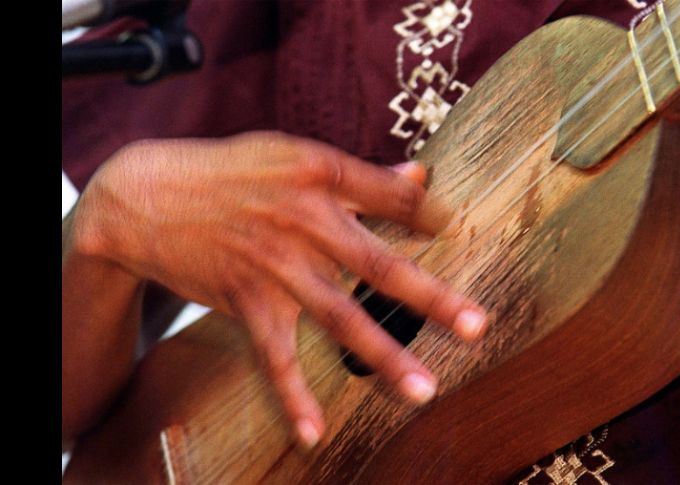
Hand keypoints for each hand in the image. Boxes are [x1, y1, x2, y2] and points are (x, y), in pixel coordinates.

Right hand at [71, 131, 487, 447]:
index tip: (455, 231)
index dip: (431, 215)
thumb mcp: (291, 154)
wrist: (145, 195)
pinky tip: (313, 434)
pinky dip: (291, 396)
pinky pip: (273, 356)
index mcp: (321, 172)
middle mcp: (304, 220)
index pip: (394, 196)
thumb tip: (419, 175)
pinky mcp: (245, 299)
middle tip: (476, 326)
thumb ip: (356, 173)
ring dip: (384, 356)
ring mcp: (276, 264)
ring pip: (339, 316)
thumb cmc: (229, 172)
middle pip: (379, 263)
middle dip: (431, 296)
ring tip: (424, 391)